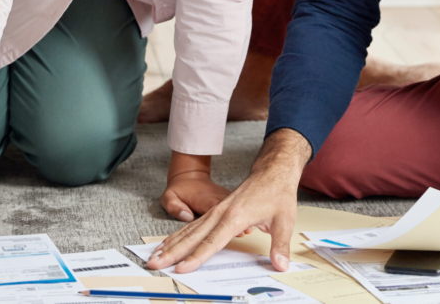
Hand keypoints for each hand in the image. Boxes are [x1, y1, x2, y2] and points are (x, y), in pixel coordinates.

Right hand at [149, 129, 311, 273]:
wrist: (272, 172)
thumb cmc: (278, 194)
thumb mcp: (285, 220)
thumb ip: (280, 245)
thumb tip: (281, 265)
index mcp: (236, 216)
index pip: (212, 241)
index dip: (197, 257)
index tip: (182, 268)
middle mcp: (221, 213)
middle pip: (193, 236)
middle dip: (173, 252)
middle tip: (154, 262)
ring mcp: (216, 211)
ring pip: (189, 230)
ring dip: (171, 244)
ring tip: (155, 255)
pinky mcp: (216, 211)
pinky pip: (193, 225)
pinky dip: (178, 235)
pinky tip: (168, 243)